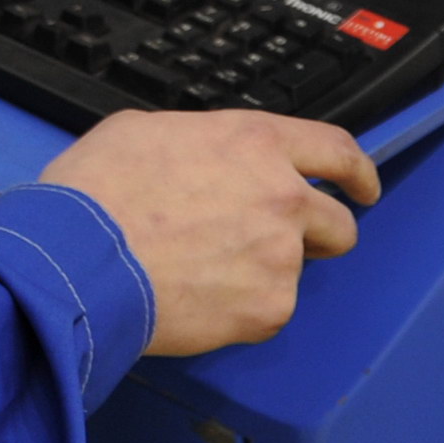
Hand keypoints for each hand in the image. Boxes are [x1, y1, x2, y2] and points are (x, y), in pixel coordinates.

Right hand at [38, 109, 377, 355]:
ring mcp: (280, 258)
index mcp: (255, 143)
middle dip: (319, 236)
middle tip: (278, 244)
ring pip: (294, 272)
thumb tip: (205, 160)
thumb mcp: (144, 131)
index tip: (362, 188)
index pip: (336, 150)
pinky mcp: (267, 310)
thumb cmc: (98, 191)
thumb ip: (199, 143)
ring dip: (263, 272)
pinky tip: (194, 297)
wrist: (81, 258)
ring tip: (204, 272)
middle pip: (338, 224)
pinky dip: (238, 309)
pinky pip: (266, 311)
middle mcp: (282, 197)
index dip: (357, 171)